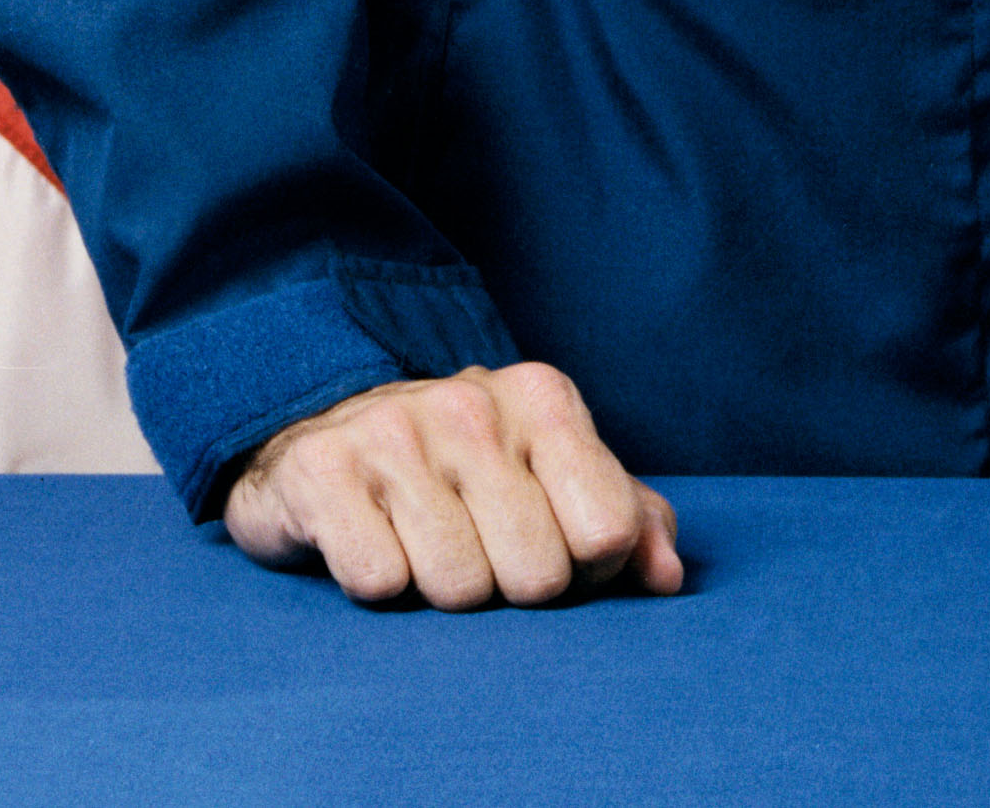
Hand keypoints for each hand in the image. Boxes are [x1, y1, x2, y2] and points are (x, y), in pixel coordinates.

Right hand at [222, 362, 685, 607]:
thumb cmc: (467, 469)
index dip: (585, 567)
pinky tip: (371, 538)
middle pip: (535, 576)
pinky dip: (377, 584)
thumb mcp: (553, 476)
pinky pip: (379, 583)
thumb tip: (666, 578)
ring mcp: (394, 432)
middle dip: (508, 585)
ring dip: (439, 589)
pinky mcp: (323, 471)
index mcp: (543, 399)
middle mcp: (473, 404)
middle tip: (477, 546)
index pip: (606, 533)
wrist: (330, 427)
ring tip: (422, 541)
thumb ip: (627, 519)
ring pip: (456, 588)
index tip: (552, 544)